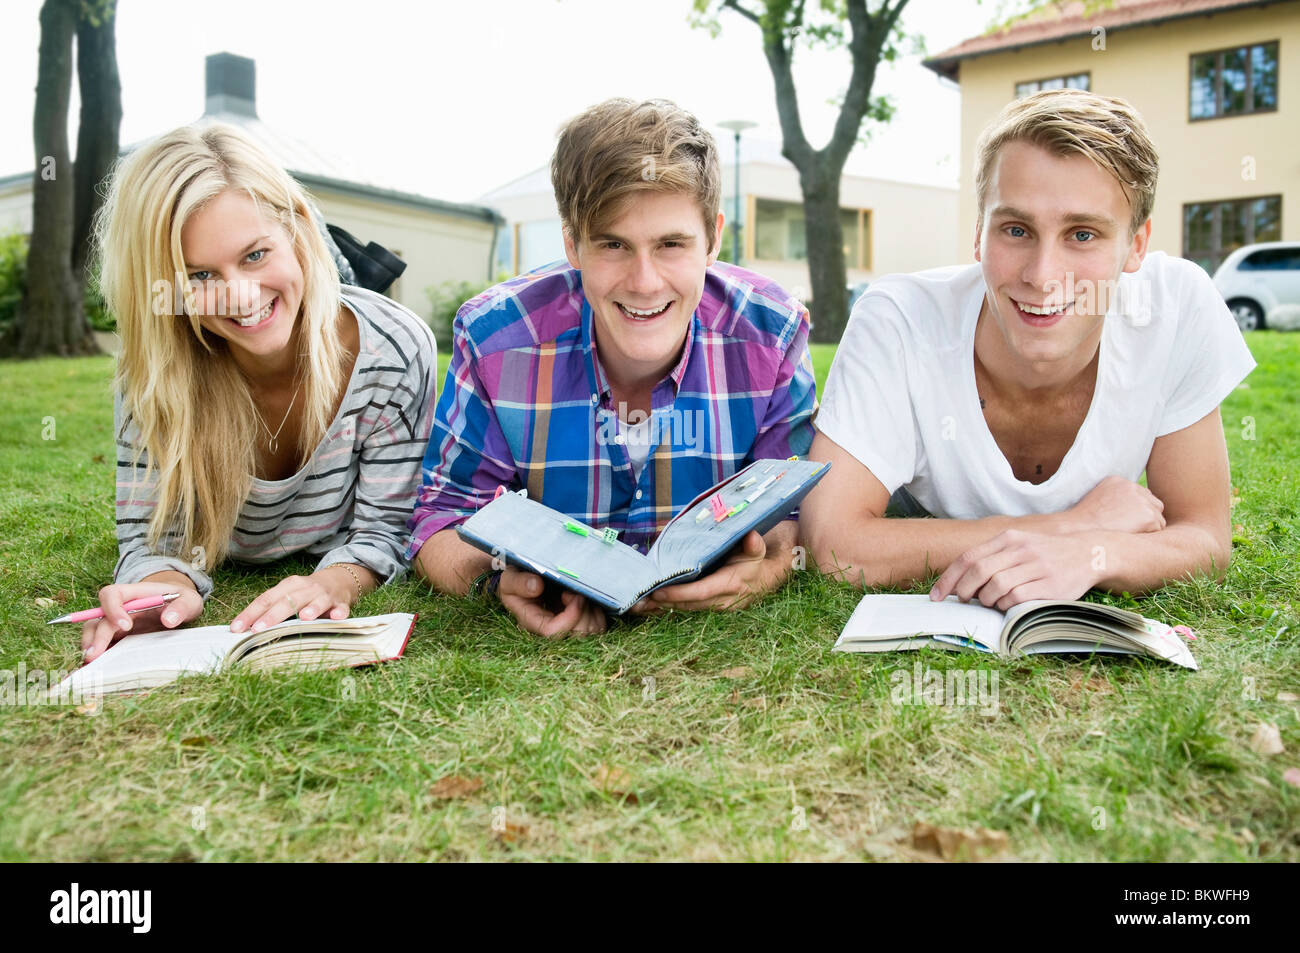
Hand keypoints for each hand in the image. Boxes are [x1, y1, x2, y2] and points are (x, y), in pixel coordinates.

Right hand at [81, 581, 203, 661]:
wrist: (179, 606)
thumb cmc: (181, 600)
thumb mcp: (189, 600)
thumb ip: (181, 607)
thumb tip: (169, 620)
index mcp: (134, 594)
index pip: (112, 594)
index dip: (113, 609)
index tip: (126, 626)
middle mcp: (120, 608)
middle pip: (98, 618)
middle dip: (95, 637)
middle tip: (94, 656)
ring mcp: (117, 623)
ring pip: (94, 632)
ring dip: (90, 647)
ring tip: (91, 665)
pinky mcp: (119, 637)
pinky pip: (104, 646)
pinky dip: (99, 656)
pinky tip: (98, 670)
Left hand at [230, 570, 353, 633]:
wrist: (340, 580)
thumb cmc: (308, 593)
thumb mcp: (289, 595)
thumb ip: (272, 608)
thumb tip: (245, 628)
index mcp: (288, 586)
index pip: (266, 599)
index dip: (250, 613)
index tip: (236, 628)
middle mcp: (305, 588)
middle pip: (287, 601)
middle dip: (272, 616)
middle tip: (258, 629)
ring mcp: (324, 595)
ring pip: (316, 601)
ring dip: (311, 609)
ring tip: (304, 617)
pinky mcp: (341, 603)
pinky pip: (341, 608)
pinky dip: (339, 612)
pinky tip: (336, 617)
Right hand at [497, 569, 606, 637]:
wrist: (524, 582)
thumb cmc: (517, 582)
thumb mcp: (510, 579)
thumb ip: (518, 583)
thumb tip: (537, 586)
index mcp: (532, 621)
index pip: (553, 632)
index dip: (569, 617)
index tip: (572, 595)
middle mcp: (551, 630)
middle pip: (576, 636)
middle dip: (583, 613)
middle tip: (577, 593)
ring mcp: (567, 628)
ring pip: (590, 632)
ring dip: (591, 612)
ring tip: (580, 595)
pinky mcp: (580, 623)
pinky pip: (598, 626)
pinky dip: (598, 612)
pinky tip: (587, 599)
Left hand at [633, 530, 786, 612]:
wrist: (765, 577)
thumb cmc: (755, 560)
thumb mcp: (757, 550)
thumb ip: (754, 545)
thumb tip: (752, 537)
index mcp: (731, 585)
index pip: (701, 592)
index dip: (679, 594)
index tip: (659, 592)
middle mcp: (722, 601)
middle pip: (688, 605)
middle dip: (664, 603)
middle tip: (639, 601)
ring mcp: (715, 608)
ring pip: (685, 610)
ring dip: (661, 609)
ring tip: (638, 606)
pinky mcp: (708, 609)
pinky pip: (685, 610)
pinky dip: (667, 609)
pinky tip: (648, 609)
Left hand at [930, 530, 1099, 610]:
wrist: (1089, 552)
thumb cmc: (1046, 553)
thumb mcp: (1019, 544)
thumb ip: (992, 557)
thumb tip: (960, 580)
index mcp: (1008, 538)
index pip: (968, 558)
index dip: (948, 578)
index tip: (936, 595)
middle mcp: (1020, 549)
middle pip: (978, 571)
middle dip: (963, 590)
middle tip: (962, 600)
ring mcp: (1036, 566)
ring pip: (995, 586)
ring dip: (985, 599)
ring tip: (988, 602)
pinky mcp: (1049, 584)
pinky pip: (1015, 598)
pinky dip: (1004, 605)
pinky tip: (1006, 605)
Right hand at [1063, 476, 1165, 534]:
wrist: (1080, 530)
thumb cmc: (1083, 522)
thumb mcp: (1095, 501)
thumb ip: (1113, 499)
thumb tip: (1126, 510)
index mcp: (1118, 481)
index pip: (1141, 494)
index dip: (1136, 510)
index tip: (1126, 520)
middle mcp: (1132, 487)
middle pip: (1154, 504)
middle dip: (1147, 517)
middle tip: (1133, 529)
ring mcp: (1142, 501)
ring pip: (1158, 518)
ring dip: (1148, 527)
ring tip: (1129, 535)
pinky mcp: (1148, 516)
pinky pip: (1158, 529)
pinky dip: (1148, 535)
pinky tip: (1132, 537)